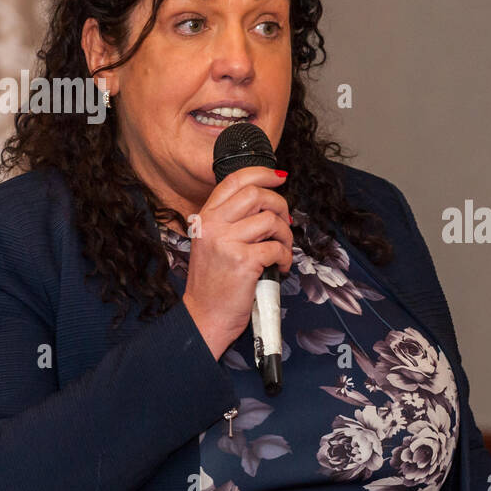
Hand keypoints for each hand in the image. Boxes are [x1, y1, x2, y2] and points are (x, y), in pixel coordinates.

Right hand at [182, 166, 291, 360]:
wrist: (205, 316)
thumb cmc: (214, 282)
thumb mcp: (213, 243)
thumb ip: (232, 220)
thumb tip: (267, 202)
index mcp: (206, 217)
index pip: (234, 180)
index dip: (261, 173)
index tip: (279, 177)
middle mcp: (213, 225)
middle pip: (257, 195)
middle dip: (280, 206)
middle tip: (284, 224)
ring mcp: (227, 242)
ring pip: (271, 221)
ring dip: (285, 236)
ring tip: (282, 251)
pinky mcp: (243, 261)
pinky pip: (277, 249)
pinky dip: (286, 258)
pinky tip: (280, 268)